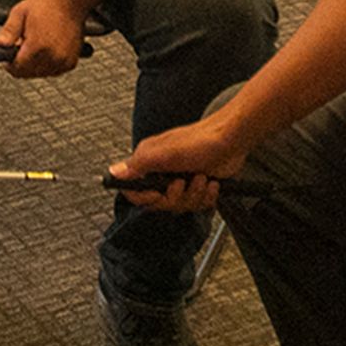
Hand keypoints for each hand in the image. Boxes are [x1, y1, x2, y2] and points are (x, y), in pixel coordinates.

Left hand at [0, 0, 89, 80]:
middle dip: (21, 63)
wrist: (70, 3)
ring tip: (36, 45)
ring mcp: (62, 61)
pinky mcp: (70, 63)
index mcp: (37, 46)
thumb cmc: (46, 6)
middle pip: (27, 73)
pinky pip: (52, 72)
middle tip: (22, 46)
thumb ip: (8, 32)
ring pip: (39, 74)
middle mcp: (52, 56)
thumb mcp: (20, 13)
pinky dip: (46, 64)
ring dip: (34, 65)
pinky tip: (46, 49)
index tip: (7, 58)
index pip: (17, 68)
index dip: (9, 63)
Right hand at [108, 116, 241, 215]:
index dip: (145, 198)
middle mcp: (163, 172)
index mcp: (150, 162)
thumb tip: (114, 172)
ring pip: (180, 206)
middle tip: (182, 182)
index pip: (134, 191)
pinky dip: (206, 196)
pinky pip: (197, 205)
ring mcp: (181, 180)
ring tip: (200, 178)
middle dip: (176, 196)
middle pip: (159, 203)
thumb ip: (138, 164)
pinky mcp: (197, 186)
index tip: (157, 193)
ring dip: (194, 194)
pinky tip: (210, 182)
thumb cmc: (201, 140)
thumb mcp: (165, 153)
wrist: (231, 140)